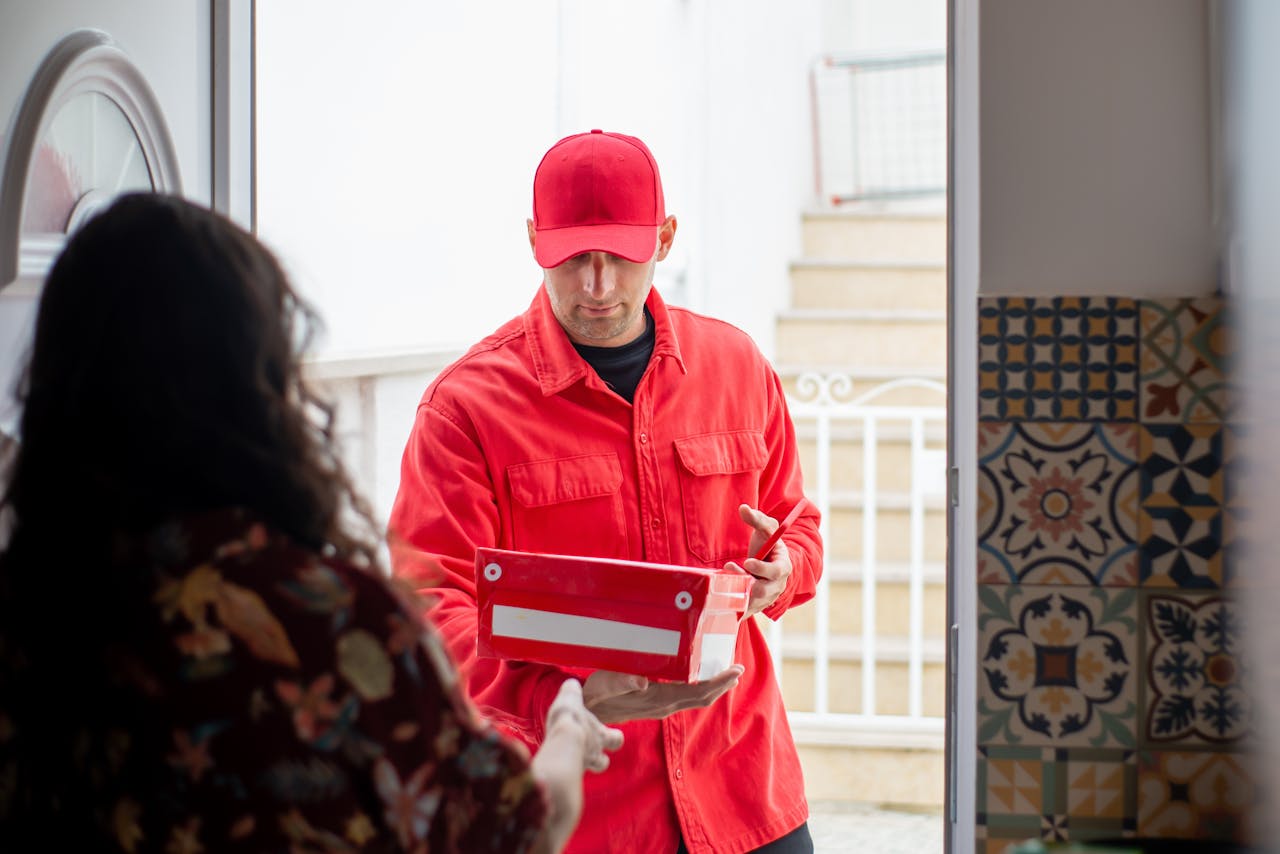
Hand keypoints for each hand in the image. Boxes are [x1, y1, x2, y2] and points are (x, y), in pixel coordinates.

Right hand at [530, 679, 623, 853]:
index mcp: (600, 735)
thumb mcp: (570, 699)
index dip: (616, 738)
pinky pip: (565, 777)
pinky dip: (562, 773)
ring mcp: (580, 767)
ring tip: (569, 761)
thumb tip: (571, 684)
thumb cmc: (571, 721)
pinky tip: (552, 769)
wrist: (561, 745)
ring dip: (580, 766)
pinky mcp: (565, 776)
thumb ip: (571, 692)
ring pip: (585, 770)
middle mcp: (593, 754)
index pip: (616, 739)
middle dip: (599, 760)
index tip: (616, 736)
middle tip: (591, 754)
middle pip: (602, 763)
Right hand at [581, 665, 743, 724]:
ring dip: (714, 686)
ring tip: (728, 672)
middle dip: (722, 684)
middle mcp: (664, 705)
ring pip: (696, 698)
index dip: (717, 683)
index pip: (695, 692)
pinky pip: (687, 697)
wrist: (589, 711)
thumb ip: (621, 682)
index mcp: (657, 699)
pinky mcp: (658, 703)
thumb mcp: (603, 685)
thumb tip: (642, 681)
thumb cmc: (596, 694)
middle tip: (738, 669)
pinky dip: (701, 687)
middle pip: (701, 697)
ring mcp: (662, 706)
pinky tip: (704, 677)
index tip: (734, 671)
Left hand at [726, 503, 793, 617]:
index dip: (763, 568)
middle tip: (731, 569)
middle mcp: (776, 585)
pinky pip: (743, 611)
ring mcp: (765, 599)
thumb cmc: (767, 546)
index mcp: (782, 567)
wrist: (766, 566)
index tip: (747, 562)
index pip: (776, 571)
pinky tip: (723, 596)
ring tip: (726, 579)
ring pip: (751, 602)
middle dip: (747, 583)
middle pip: (764, 591)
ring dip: (737, 592)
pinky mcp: (754, 607)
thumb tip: (743, 508)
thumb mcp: (765, 530)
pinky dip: (733, 605)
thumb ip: (757, 519)